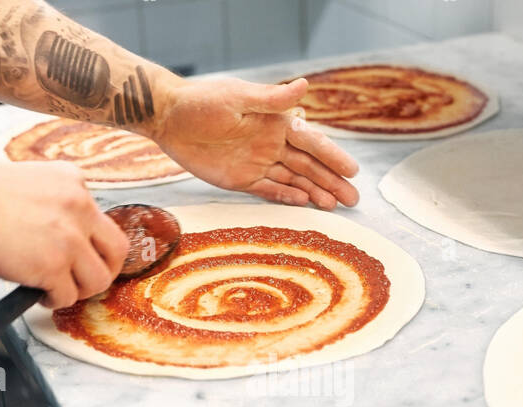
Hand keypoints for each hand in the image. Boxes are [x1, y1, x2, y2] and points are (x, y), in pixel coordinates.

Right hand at [0, 161, 128, 308]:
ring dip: (79, 290)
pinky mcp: (54, 266)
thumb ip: (51, 205)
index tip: (79, 255)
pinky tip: (38, 294)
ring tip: (57, 289)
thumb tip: (54, 235)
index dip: (90, 243)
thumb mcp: (29, 184)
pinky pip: (68, 296)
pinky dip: (54, 301)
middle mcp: (80, 208)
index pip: (100, 219)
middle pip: (117, 250)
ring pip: (98, 279)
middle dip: (104, 270)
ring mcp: (70, 239)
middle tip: (84, 280)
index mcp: (74, 182)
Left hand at [154, 77, 359, 209]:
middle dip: (331, 181)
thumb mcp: (238, 97)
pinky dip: (287, 196)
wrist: (169, 118)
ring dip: (315, 192)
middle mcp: (271, 143)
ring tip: (335, 205)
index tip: (352, 170)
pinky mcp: (241, 179)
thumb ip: (272, 98)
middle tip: (353, 198)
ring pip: (294, 179)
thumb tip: (304, 86)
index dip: (332, 156)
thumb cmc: (202, 102)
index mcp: (275, 122)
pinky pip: (270, 190)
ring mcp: (258, 162)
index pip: (311, 142)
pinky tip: (305, 203)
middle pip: (308, 165)